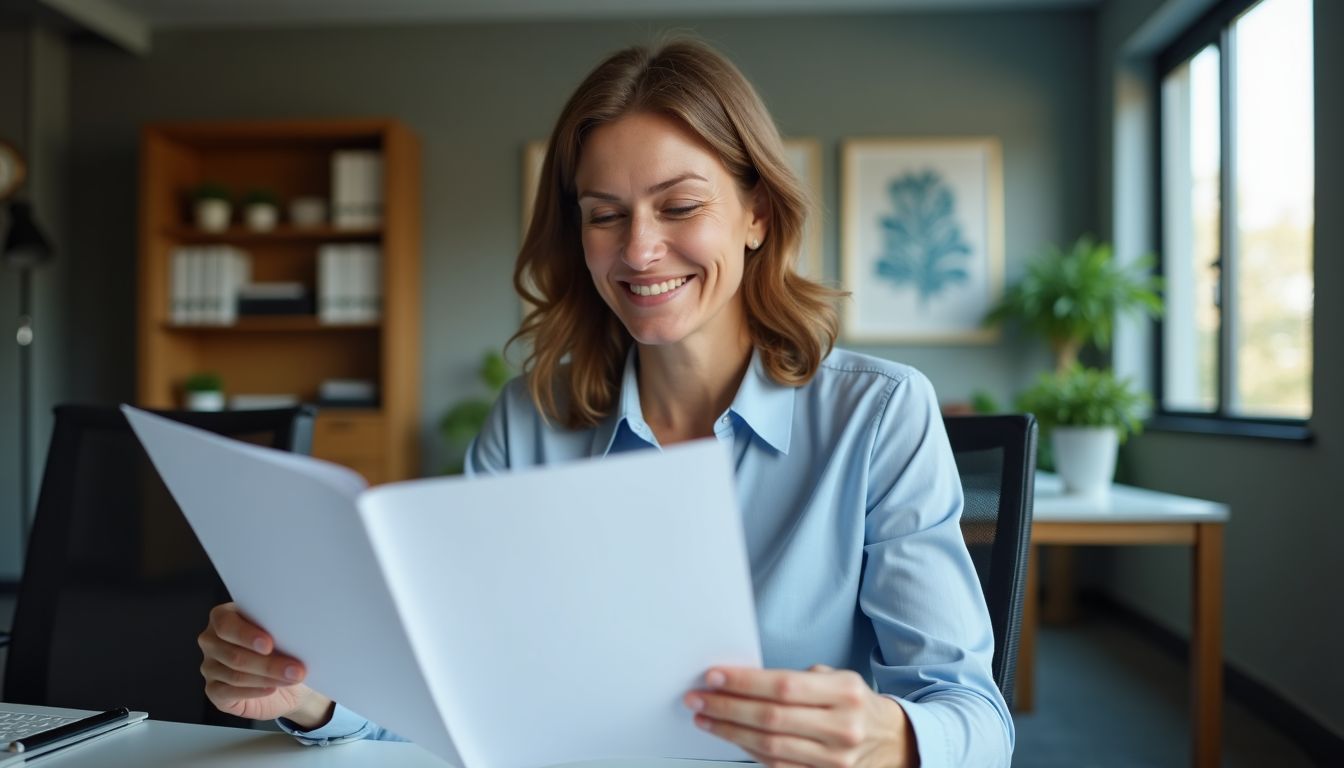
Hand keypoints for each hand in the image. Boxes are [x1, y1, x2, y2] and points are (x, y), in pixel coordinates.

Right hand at [197, 602, 332, 726]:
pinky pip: (231, 692)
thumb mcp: (283, 634)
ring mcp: (209, 666)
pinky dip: (255, 691)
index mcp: (223, 616)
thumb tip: (291, 635)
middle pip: (234, 654)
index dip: (246, 635)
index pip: (225, 624)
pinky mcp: (213, 690)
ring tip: (292, 678)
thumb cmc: (283, 648)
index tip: (269, 645)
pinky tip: (272, 688)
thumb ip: (278, 630)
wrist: (287, 681)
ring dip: (268, 678)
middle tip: (295, 669)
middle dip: (268, 663)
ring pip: (236, 675)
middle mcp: (211, 640)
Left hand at [684, 664, 917, 767]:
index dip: (744, 682)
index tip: (714, 677)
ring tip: (705, 719)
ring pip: (769, 747)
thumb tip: (741, 680)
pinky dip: (748, 752)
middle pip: (771, 718)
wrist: (893, 740)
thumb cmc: (855, 703)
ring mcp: (834, 760)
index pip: (783, 686)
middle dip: (727, 708)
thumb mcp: (836, 678)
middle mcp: (842, 728)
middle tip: (698, 699)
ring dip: (730, 733)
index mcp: (845, 693)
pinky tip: (731, 738)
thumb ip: (795, 680)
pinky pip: (777, 767)